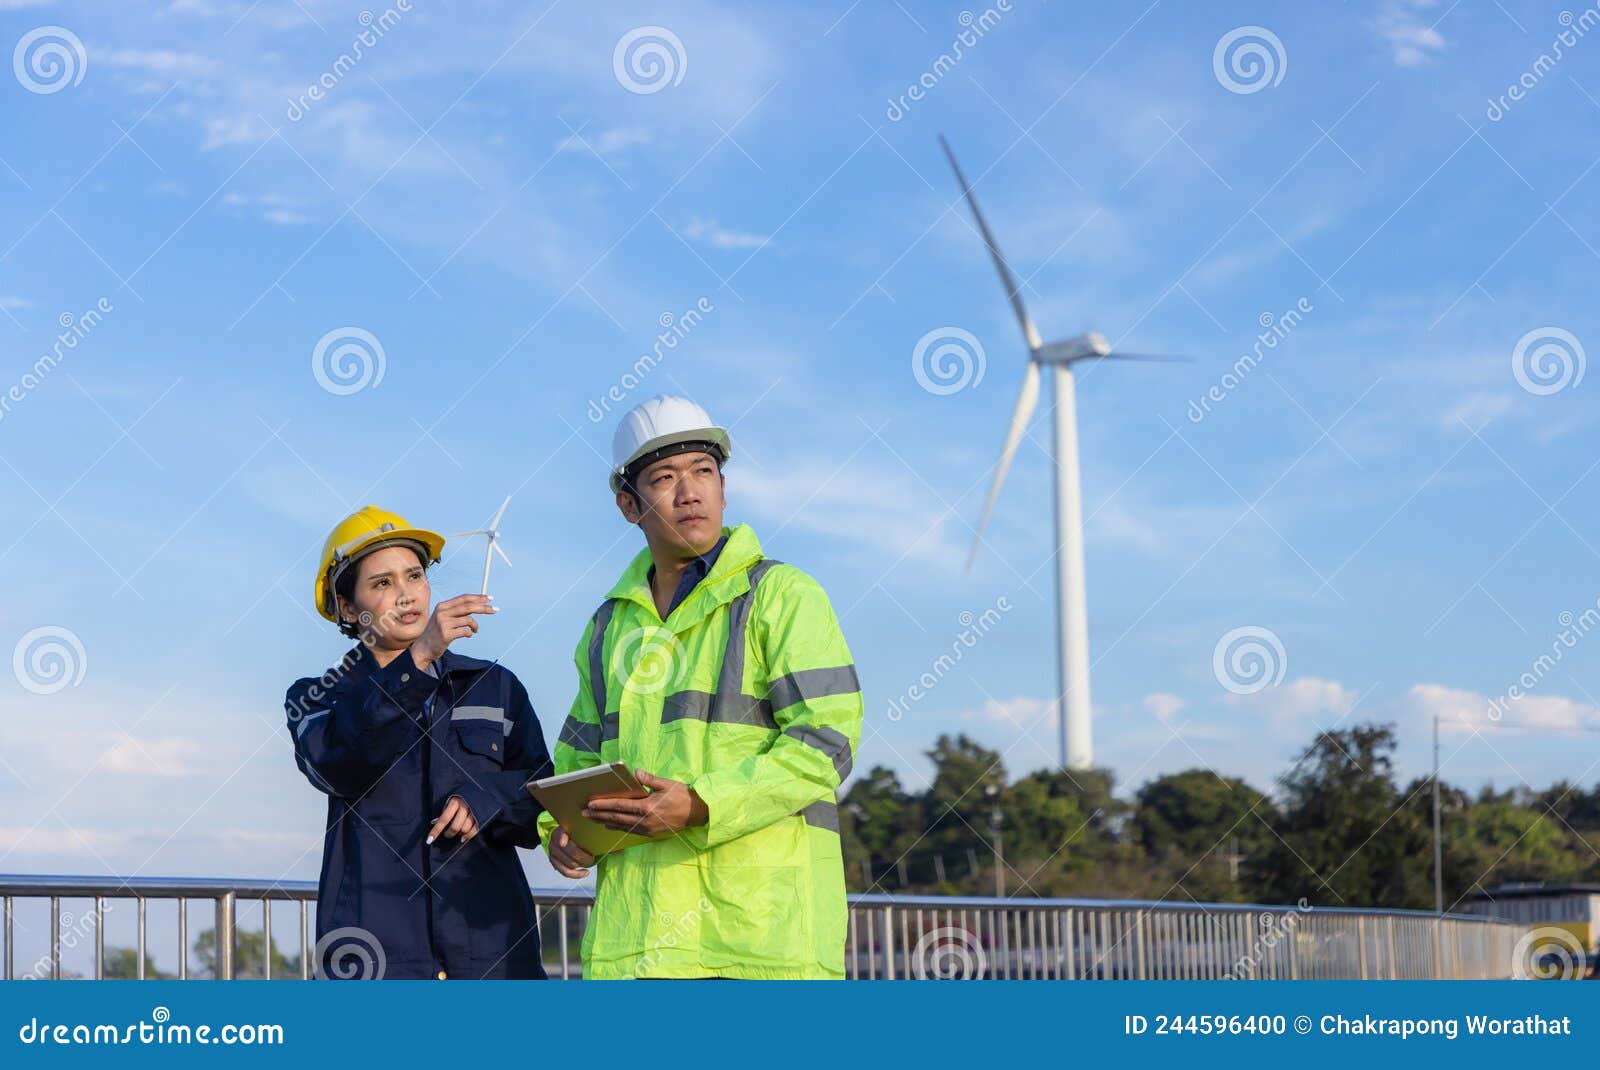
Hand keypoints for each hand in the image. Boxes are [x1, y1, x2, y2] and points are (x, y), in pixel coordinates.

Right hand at [411, 594, 495, 669]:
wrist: (423, 648)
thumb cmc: (437, 632)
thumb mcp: (444, 618)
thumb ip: (458, 612)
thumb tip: (478, 605)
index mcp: (442, 606)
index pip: (464, 598)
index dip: (478, 597)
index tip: (490, 598)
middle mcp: (442, 612)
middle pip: (468, 607)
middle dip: (484, 608)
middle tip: (495, 610)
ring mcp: (443, 623)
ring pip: (468, 620)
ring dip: (476, 626)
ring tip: (475, 630)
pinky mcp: (445, 634)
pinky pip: (465, 631)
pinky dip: (470, 633)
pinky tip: (468, 635)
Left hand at [426, 796, 477, 844]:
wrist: (480, 790)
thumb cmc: (462, 797)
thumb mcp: (452, 800)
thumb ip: (446, 811)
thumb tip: (436, 824)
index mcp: (455, 802)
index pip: (443, 819)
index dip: (436, 830)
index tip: (430, 839)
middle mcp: (465, 807)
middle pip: (455, 827)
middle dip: (449, 834)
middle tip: (447, 834)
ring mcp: (474, 812)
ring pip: (465, 830)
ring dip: (459, 834)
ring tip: (457, 832)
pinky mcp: (482, 816)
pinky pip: (474, 830)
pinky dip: (468, 836)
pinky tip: (464, 837)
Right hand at [547, 828, 594, 877]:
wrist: (573, 839)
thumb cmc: (581, 834)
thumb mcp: (584, 830)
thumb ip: (590, 832)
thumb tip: (604, 836)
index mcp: (561, 829)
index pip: (560, 834)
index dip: (561, 838)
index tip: (563, 843)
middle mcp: (554, 840)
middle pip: (568, 852)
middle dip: (582, 857)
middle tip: (592, 857)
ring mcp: (553, 852)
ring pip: (568, 863)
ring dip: (581, 864)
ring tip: (590, 861)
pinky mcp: (554, 862)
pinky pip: (566, 872)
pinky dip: (577, 874)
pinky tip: (586, 872)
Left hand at [582, 770, 707, 836]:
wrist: (696, 813)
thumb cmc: (681, 796)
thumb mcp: (666, 784)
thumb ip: (649, 779)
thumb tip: (635, 773)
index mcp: (647, 807)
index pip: (620, 806)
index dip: (604, 806)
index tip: (591, 805)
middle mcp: (644, 821)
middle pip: (617, 819)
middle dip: (599, 816)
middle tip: (584, 814)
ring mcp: (647, 829)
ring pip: (621, 826)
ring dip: (605, 823)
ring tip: (592, 820)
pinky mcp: (650, 833)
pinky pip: (630, 831)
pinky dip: (617, 828)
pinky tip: (609, 826)